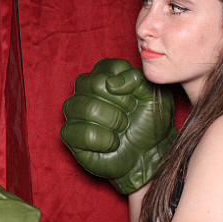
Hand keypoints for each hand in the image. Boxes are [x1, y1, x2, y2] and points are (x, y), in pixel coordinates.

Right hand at [61, 58, 175, 193]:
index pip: (108, 67)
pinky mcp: (71, 136)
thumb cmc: (148, 123)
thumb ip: (137, 79)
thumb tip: (111, 84)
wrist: (148, 154)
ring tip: (121, 130)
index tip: (135, 100)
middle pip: (92, 83)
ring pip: (86, 107)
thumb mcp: (152, 95)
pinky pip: (82, 133)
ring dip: (111, 121)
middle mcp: (84, 90)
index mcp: (103, 75)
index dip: (126, 85)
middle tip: (128, 116)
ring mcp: (75, 113)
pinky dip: (104, 140)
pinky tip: (112, 144)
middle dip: (118, 103)